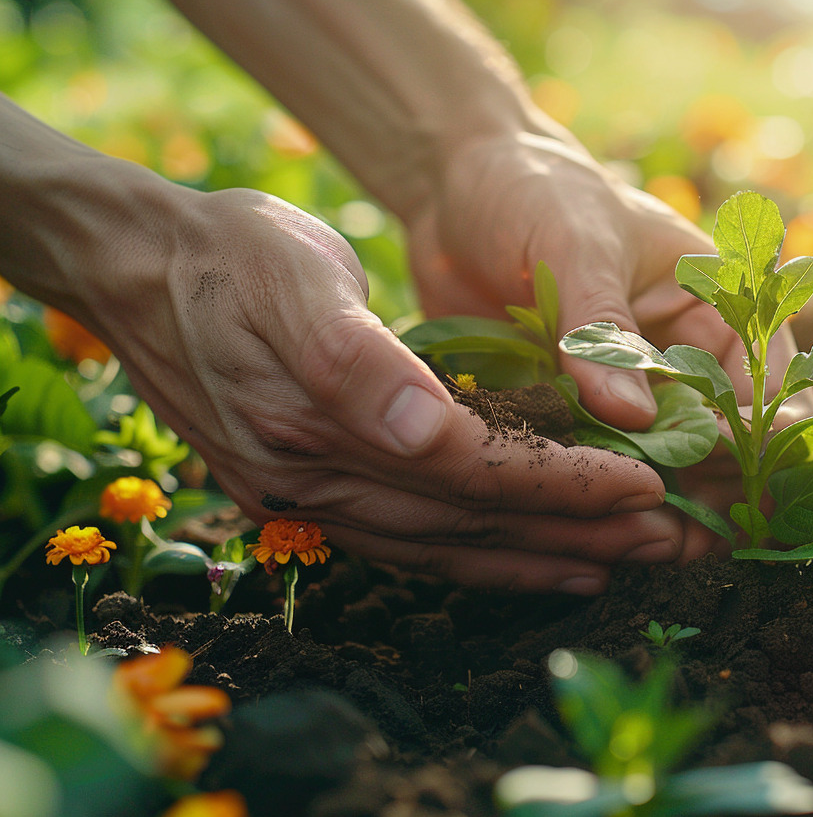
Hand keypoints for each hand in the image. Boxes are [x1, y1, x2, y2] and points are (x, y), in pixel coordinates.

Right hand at [96, 186, 681, 591]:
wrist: (141, 272)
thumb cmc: (231, 254)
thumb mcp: (292, 274)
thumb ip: (354, 358)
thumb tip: (422, 433)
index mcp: (316, 426)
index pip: (470, 470)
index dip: (560, 482)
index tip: (643, 483)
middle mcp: (311, 485)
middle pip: (470, 524)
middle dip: (575, 533)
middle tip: (667, 540)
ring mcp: (306, 504)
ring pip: (447, 551)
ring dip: (539, 558)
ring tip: (621, 561)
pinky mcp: (308, 502)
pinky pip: (412, 548)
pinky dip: (481, 562)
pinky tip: (534, 562)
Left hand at [402, 130, 812, 558]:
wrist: (454, 186)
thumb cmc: (534, 190)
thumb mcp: (576, 245)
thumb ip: (604, 330)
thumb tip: (636, 420)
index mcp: (716, 306)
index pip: (763, 389)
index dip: (757, 447)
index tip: (739, 494)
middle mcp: (684, 359)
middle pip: (723, 448)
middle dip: (714, 497)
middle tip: (687, 543)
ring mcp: (630, 394)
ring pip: (665, 471)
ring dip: (660, 512)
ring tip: (644, 552)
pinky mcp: (575, 417)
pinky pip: (599, 469)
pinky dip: (600, 501)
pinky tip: (594, 538)